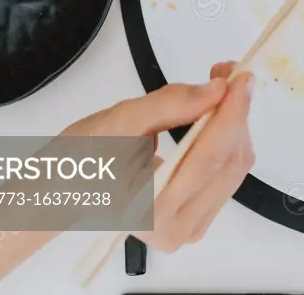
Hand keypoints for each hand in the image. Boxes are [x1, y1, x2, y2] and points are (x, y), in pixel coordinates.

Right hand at [63, 62, 255, 251]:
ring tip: (218, 90)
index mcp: (151, 212)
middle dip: (234, 113)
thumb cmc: (80, 159)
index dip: (230, 114)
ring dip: (233, 124)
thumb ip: (169, 105)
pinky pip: (227, 174)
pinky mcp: (198, 218)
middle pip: (227, 163)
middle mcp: (176, 230)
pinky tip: (213, 117)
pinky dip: (226, 140)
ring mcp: (190, 228)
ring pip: (233, 167)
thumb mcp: (119, 122)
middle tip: (228, 73)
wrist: (63, 189)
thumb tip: (215, 90)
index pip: (208, 158)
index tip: (240, 77)